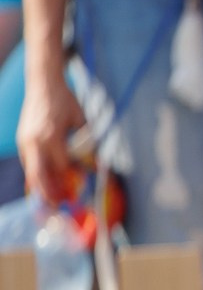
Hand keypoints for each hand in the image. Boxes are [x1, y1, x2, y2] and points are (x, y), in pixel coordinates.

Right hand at [18, 73, 85, 204]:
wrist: (43, 83)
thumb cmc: (65, 100)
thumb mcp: (81, 120)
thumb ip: (86, 142)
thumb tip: (92, 163)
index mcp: (52, 135)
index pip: (62, 165)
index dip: (72, 177)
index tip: (80, 187)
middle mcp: (35, 140)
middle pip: (40, 173)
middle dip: (48, 191)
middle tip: (58, 206)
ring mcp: (25, 140)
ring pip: (31, 170)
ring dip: (41, 186)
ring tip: (49, 200)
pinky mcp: (22, 139)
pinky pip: (28, 162)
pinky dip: (35, 174)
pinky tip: (41, 184)